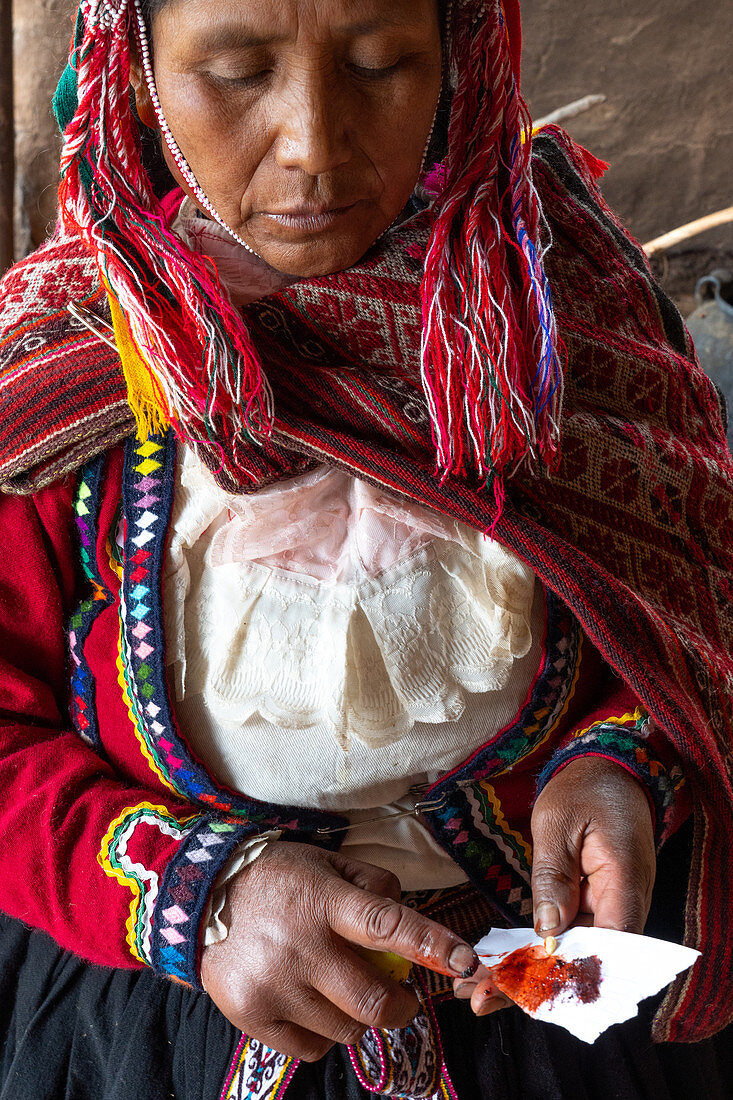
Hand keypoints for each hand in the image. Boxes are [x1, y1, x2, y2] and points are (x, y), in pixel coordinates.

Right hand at [200, 842, 478, 1061]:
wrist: (197, 897)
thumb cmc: (274, 877)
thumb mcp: (324, 861)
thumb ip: (371, 883)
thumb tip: (406, 913)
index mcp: (323, 900)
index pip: (387, 925)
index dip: (431, 945)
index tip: (466, 962)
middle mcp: (301, 945)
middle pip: (373, 999)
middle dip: (401, 1005)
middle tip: (402, 997)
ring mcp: (275, 985)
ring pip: (347, 1028)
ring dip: (359, 1016)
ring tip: (341, 991)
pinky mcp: (253, 1015)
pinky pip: (312, 1048)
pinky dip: (325, 1034)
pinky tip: (312, 1006)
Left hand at [452, 756, 655, 1013]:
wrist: (609, 771)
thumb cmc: (585, 790)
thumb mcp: (558, 823)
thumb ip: (553, 875)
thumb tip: (546, 931)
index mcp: (624, 885)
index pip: (604, 949)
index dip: (562, 975)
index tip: (520, 991)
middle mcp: (625, 907)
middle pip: (584, 963)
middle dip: (533, 986)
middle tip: (480, 999)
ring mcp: (611, 909)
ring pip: (572, 955)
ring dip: (528, 975)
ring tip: (476, 991)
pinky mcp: (595, 907)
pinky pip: (569, 938)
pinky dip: (535, 953)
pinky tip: (500, 966)